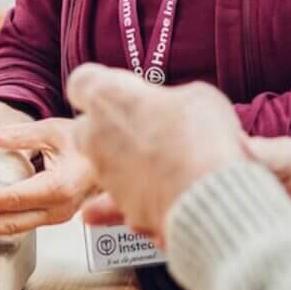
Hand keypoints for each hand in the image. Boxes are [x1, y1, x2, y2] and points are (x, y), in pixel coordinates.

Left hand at [0, 118, 96, 237]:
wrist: (116, 155)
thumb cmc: (88, 141)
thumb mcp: (53, 130)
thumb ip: (19, 135)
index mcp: (61, 187)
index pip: (13, 198)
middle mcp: (60, 209)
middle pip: (9, 223)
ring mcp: (59, 218)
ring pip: (14, 229)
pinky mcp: (55, 219)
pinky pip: (22, 225)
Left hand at [68, 66, 244, 241]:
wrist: (207, 194)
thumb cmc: (201, 139)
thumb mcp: (196, 96)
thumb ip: (170, 100)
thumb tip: (173, 109)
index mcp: (108, 98)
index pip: (83, 82)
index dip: (102, 84)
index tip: (119, 86)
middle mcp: (96, 137)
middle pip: (87, 127)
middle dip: (109, 126)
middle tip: (144, 122)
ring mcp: (106, 175)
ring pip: (106, 164)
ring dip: (128, 161)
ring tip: (167, 159)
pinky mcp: (121, 207)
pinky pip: (122, 200)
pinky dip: (136, 196)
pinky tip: (158, 192)